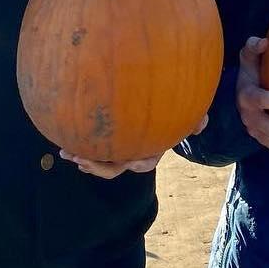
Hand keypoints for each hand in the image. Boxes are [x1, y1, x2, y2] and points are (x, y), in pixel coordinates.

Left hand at [62, 115, 207, 178]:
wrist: (161, 100)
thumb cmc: (173, 108)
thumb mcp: (186, 112)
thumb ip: (194, 119)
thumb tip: (201, 125)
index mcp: (150, 149)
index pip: (143, 163)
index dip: (134, 164)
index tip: (128, 161)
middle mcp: (132, 152)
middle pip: (115, 167)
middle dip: (97, 167)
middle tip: (80, 160)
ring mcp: (119, 146)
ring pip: (100, 161)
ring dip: (83, 159)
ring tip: (66, 153)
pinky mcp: (107, 138)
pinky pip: (93, 148)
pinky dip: (81, 147)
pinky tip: (68, 143)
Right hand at [237, 37, 268, 167]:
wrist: (244, 90)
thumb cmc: (253, 69)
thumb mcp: (249, 57)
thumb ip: (254, 47)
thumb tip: (264, 41)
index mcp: (246, 95)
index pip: (259, 99)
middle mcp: (249, 116)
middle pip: (266, 128)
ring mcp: (256, 131)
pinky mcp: (264, 140)